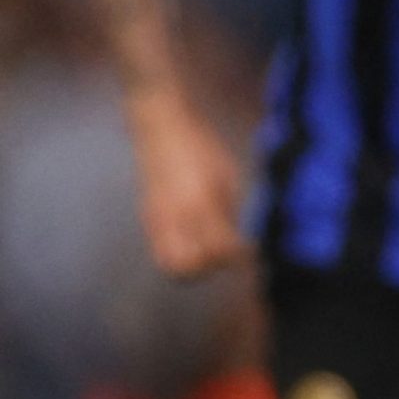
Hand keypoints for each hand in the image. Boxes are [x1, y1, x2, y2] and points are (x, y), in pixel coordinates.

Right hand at [131, 102, 249, 277]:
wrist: (162, 129)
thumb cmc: (201, 148)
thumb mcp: (226, 175)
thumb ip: (228, 212)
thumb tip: (237, 243)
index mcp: (199, 202)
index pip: (218, 247)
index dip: (238, 255)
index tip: (250, 249)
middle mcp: (175, 216)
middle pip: (187, 268)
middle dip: (210, 268)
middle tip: (227, 254)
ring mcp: (156, 219)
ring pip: (169, 264)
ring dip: (193, 266)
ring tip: (211, 251)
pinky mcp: (149, 217)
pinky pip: (162, 249)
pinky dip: (181, 253)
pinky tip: (197, 238)